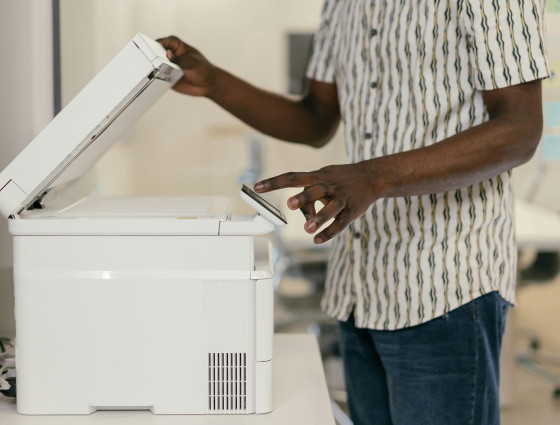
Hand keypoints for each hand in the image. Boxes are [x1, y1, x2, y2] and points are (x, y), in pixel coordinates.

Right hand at [157, 35, 216, 96]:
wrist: (208, 85)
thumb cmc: (203, 69)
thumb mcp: (192, 63)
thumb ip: (179, 60)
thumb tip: (168, 55)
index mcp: (175, 44)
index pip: (160, 42)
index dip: (153, 46)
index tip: (151, 53)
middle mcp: (169, 53)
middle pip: (153, 53)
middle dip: (151, 59)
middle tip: (152, 64)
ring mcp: (167, 65)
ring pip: (154, 65)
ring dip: (153, 69)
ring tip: (155, 73)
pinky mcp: (166, 76)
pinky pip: (157, 76)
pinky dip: (156, 78)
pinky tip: (156, 81)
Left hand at [254, 162, 380, 243]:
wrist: (372, 176)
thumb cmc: (340, 179)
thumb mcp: (323, 180)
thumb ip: (310, 198)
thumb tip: (302, 215)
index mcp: (318, 176)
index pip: (293, 177)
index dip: (274, 182)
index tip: (257, 187)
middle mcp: (329, 186)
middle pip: (314, 190)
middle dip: (303, 197)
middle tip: (290, 204)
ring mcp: (341, 198)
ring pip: (330, 208)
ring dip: (319, 218)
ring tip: (307, 229)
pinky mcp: (352, 211)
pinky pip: (340, 223)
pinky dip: (329, 232)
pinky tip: (317, 240)